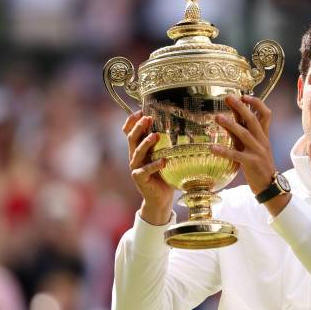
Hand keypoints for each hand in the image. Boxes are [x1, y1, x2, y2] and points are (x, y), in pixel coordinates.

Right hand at [123, 110, 173, 224]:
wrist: (161, 198)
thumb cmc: (165, 175)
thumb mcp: (165, 156)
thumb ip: (167, 145)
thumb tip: (181, 127)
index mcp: (139, 150)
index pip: (129, 132)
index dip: (132, 121)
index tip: (140, 110)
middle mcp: (135, 157)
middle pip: (132, 139)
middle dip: (138, 127)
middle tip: (148, 118)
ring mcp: (136, 168)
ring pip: (137, 152)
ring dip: (146, 143)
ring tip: (156, 135)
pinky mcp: (140, 179)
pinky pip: (145, 170)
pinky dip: (155, 165)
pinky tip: (164, 161)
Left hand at [210, 94, 275, 194]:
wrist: (270, 186)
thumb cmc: (259, 165)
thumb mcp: (253, 147)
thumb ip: (244, 133)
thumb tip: (232, 118)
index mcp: (264, 136)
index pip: (265, 114)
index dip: (256, 103)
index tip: (244, 95)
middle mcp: (262, 141)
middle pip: (253, 119)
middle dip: (241, 107)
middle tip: (228, 97)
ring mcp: (258, 152)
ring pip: (244, 134)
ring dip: (230, 124)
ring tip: (217, 117)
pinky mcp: (252, 163)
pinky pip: (236, 155)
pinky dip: (224, 151)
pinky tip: (212, 148)